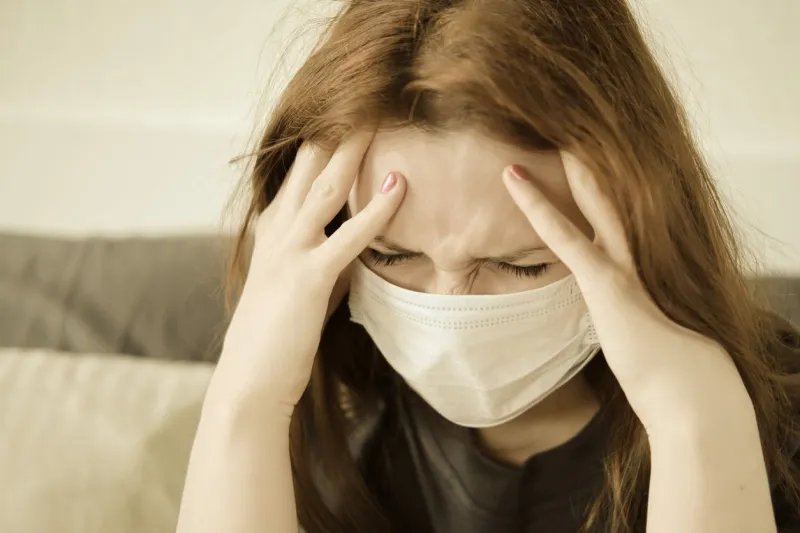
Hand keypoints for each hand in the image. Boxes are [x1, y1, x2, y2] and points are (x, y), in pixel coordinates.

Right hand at [217, 131, 405, 411]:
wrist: (250, 382)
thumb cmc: (276, 336)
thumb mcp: (300, 285)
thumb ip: (326, 259)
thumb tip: (356, 247)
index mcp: (274, 227)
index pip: (300, 169)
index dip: (323, 135)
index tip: (350, 107)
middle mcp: (278, 228)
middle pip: (310, 163)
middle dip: (338, 125)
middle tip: (368, 91)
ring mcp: (291, 250)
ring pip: (327, 185)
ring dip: (355, 148)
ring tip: (382, 114)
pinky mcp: (310, 278)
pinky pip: (349, 236)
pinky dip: (377, 209)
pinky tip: (400, 185)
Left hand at [502, 154, 750, 430]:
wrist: (693, 399)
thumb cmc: (673, 379)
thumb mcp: (647, 342)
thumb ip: (632, 322)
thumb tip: (627, 321)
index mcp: (640, 273)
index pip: (613, 222)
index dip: (594, 193)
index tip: (577, 167)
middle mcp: (635, 259)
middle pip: (610, 199)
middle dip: (588, 165)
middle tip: (566, 128)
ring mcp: (623, 266)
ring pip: (592, 202)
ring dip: (567, 168)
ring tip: (545, 129)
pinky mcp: (607, 280)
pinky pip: (564, 234)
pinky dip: (537, 205)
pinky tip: (513, 178)